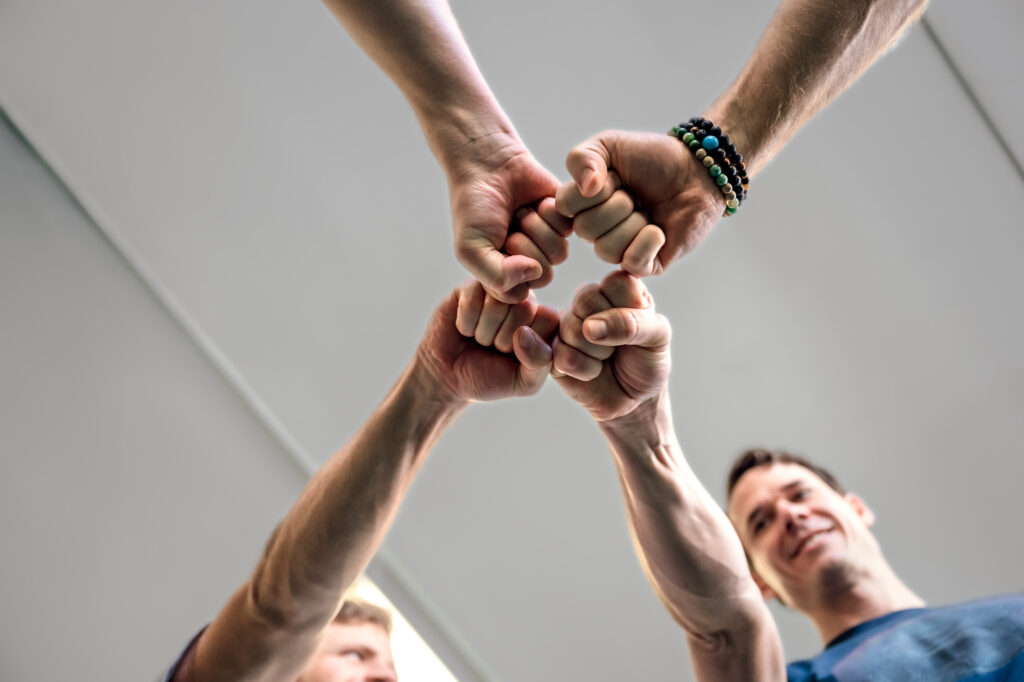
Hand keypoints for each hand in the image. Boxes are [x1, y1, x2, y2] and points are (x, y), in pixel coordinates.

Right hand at [416, 280, 558, 402]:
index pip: (549, 318)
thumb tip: (524, 332)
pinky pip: (472, 297)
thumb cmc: (491, 379)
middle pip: (524, 307)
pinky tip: (465, 329)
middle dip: (503, 339)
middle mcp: (523, 299)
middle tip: (493, 347)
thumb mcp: (523, 382)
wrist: (449, 378)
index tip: (515, 356)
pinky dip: (466, 323)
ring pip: (498, 302)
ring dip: (483, 332)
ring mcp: (496, 290)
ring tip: (479, 339)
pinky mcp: (469, 286)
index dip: (528, 343)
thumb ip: (539, 362)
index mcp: (544, 319)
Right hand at [448, 140, 571, 302]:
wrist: (488, 162)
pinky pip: (567, 229)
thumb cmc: (474, 207)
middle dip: (524, 245)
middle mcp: (528, 263)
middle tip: (508, 225)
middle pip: (543, 275)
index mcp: (503, 276)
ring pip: (559, 253)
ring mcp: (547, 242)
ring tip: (519, 212)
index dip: (507, 269)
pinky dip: (548, 212)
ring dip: (536, 227)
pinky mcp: (563, 221)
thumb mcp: (471, 249)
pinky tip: (534, 202)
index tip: (492, 245)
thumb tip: (535, 274)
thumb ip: (496, 277)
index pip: (519, 293)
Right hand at [552, 271, 670, 421]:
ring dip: (598, 353)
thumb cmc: (648, 361)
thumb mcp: (659, 337)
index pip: (616, 281)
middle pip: (585, 298)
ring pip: (572, 329)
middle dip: (610, 331)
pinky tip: (593, 371)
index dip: (628, 308)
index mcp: (618, 288)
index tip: (641, 326)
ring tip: (607, 358)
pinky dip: (586, 370)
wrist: (634, 401)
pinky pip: (561, 355)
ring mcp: (566, 325)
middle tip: (620, 344)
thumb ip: (633, 322)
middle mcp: (589, 300)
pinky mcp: (551, 350)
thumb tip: (589, 327)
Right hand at [555, 131, 724, 276]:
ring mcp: (621, 249)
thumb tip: (586, 188)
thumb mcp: (609, 144)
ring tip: (648, 210)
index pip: (564, 206)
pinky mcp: (647, 265)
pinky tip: (659, 229)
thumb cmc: (652, 157)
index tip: (613, 175)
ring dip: (633, 223)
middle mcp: (598, 229)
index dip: (592, 189)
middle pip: (585, 229)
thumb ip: (582, 157)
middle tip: (635, 194)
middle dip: (616, 205)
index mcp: (583, 204)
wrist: (697, 169)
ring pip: (606, 249)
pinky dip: (647, 242)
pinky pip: (632, 263)